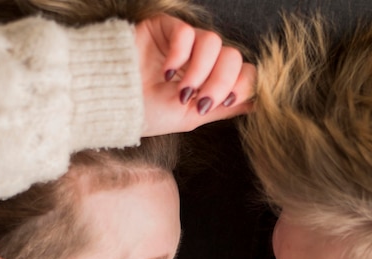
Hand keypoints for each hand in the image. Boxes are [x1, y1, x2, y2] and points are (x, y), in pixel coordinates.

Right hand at [134, 14, 255, 135]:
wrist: (115, 103)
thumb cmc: (148, 114)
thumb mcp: (191, 117)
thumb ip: (223, 108)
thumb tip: (256, 103)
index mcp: (210, 79)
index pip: (244, 71)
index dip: (242, 85)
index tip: (223, 102)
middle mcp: (202, 60)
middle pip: (233, 57)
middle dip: (220, 82)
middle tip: (200, 101)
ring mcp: (185, 43)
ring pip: (214, 43)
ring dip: (201, 71)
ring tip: (180, 90)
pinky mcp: (167, 28)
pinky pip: (187, 33)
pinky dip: (181, 55)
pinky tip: (167, 72)